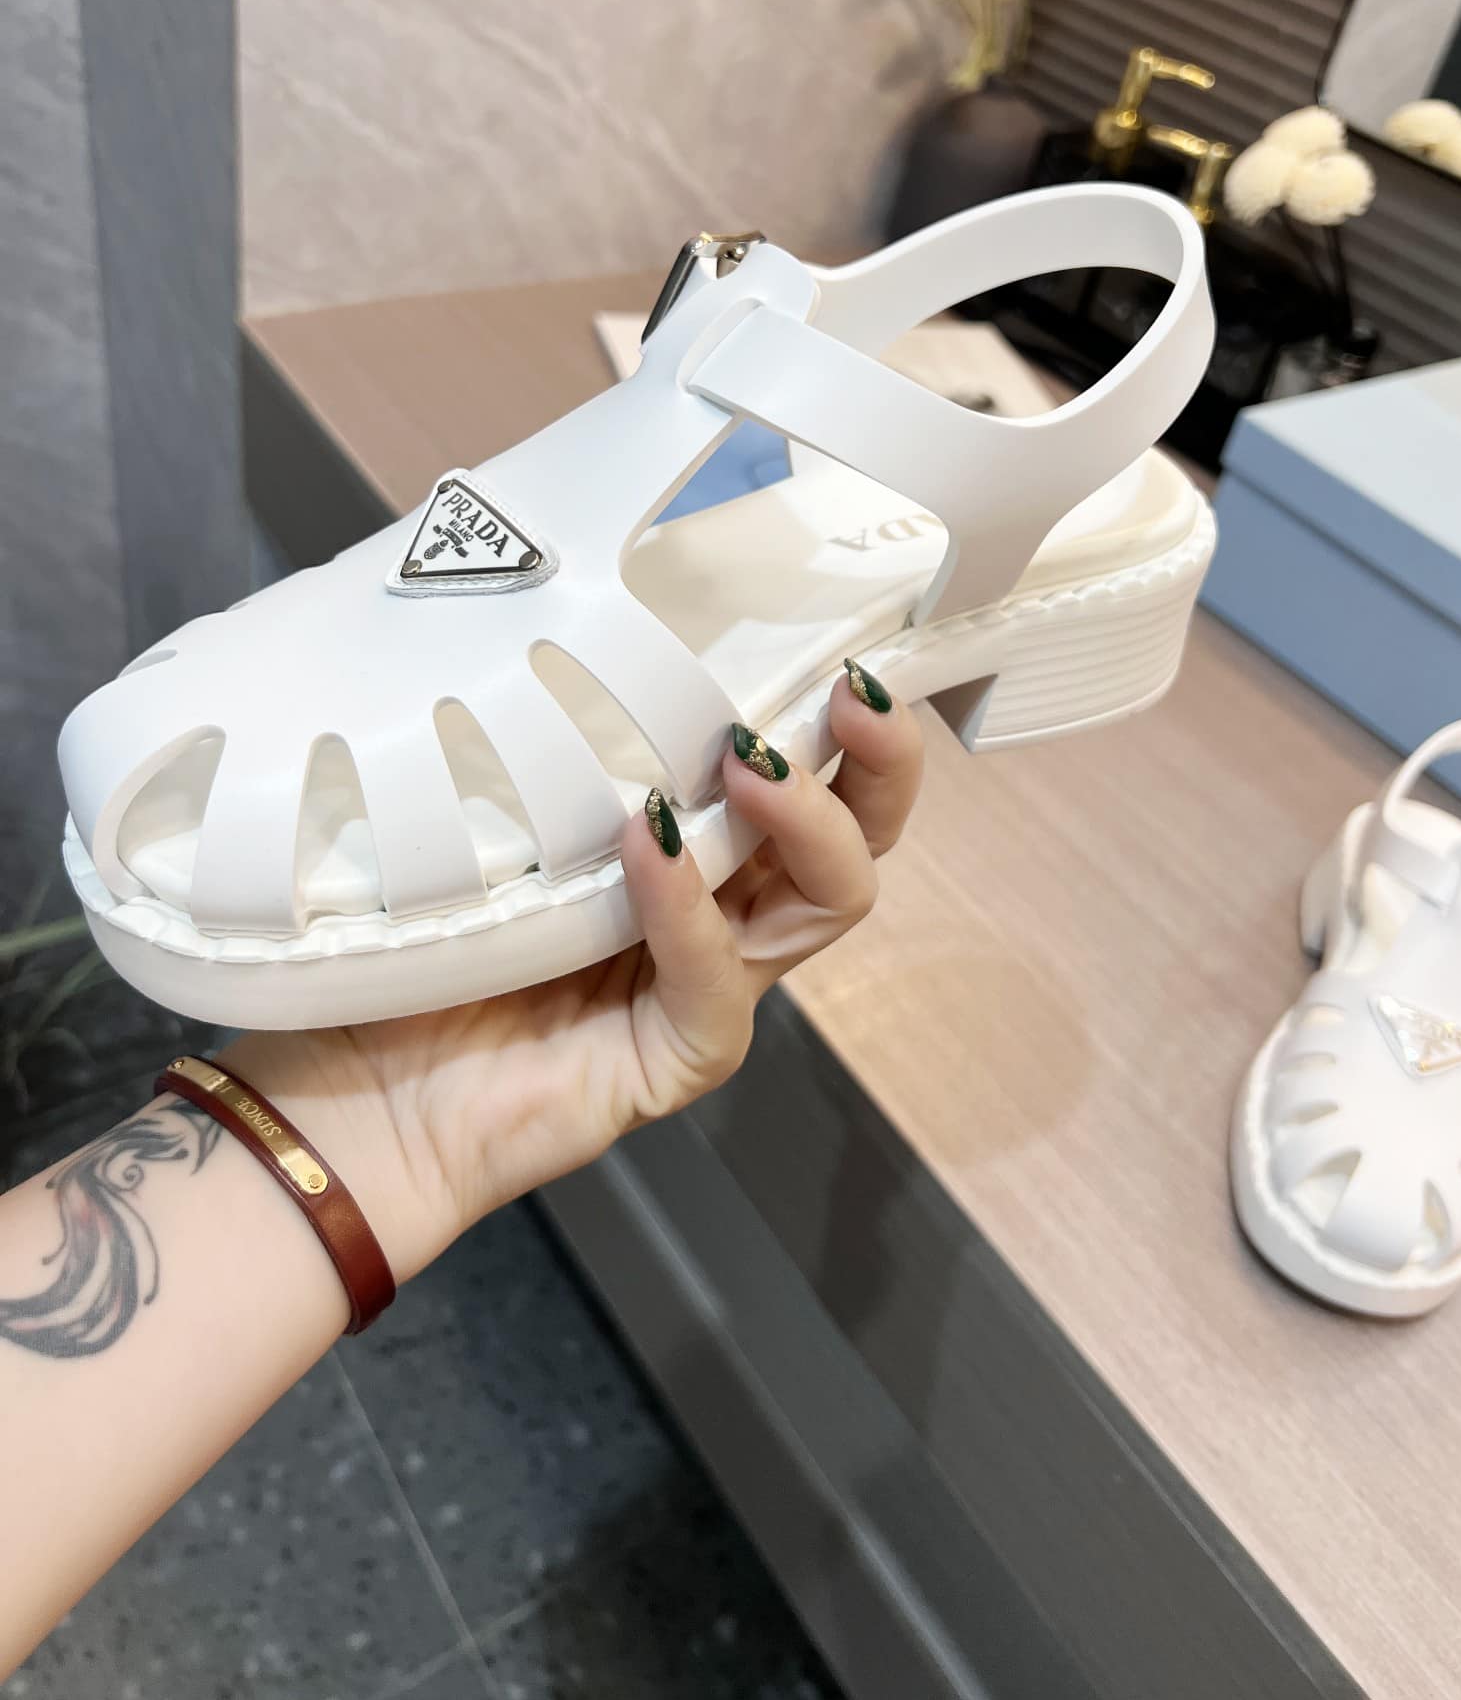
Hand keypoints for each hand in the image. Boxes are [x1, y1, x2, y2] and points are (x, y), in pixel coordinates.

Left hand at [225, 669, 922, 1282]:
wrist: (345, 1093)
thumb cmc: (413, 939)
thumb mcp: (488, 814)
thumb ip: (552, 746)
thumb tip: (569, 606)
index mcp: (692, 848)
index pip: (806, 776)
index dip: (840, 716)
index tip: (839, 637)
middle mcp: (722, 912)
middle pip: (854, 840)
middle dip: (877, 762)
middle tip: (853, 691)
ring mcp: (710, 987)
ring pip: (825, 902)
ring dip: (802, 818)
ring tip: (750, 762)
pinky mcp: (678, 1057)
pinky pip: (715, 980)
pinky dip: (686, 907)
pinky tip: (647, 847)